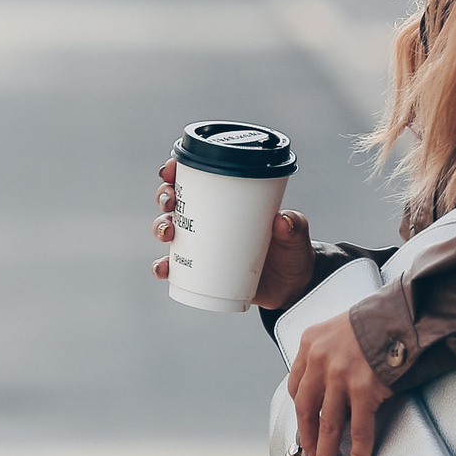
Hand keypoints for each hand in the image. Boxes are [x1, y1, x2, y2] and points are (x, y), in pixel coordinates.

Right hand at [151, 159, 315, 310]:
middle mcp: (210, 220)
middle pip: (175, 200)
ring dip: (159, 227)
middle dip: (164, 196)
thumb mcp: (296, 235)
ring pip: (169, 230)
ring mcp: (203, 245)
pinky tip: (163, 269)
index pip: (197, 178)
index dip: (176, 169)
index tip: (170, 169)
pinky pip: (174, 267)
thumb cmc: (291, 251)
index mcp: (229, 201)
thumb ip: (294, 226)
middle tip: (170, 201)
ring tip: (167, 233)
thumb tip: (282, 220)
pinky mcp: (200, 271)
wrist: (292, 287)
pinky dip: (163, 267)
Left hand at [289, 315, 392, 455]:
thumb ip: (329, 355)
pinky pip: (359, 429)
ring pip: (328, 425)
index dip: (300, 413)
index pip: (296, 386)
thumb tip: (331, 393)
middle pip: (305, 410)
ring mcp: (340, 375)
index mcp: (310, 343)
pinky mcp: (363, 388)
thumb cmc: (377, 321)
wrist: (404, 315)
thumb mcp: (340, 329)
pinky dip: (358, 453)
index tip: (303, 429)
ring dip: (325, 454)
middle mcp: (320, 360)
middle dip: (307, 440)